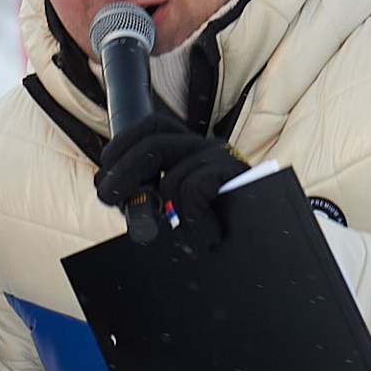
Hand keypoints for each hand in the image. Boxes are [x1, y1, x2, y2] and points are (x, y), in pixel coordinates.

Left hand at [92, 110, 247, 252]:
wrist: (264, 244)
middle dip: (122, 174)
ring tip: (166, 228)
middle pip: (152, 144)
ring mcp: (223, 160)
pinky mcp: (236, 176)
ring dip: (160, 208)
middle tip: (110, 198)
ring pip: (171, 177)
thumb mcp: (174, 205)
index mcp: (189, 149)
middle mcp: (206, 147)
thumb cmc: (218, 226)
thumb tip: (108, 188)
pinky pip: (194, 190)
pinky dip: (190, 218)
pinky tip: (202, 235)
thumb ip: (145, 194)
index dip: (120, 147)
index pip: (151, 126)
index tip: (106, 174)